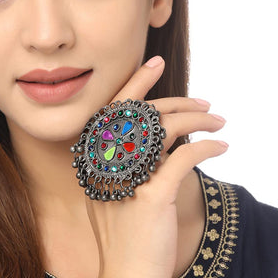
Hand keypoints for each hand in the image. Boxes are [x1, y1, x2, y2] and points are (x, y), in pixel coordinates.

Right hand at [85, 56, 227, 277]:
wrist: (125, 274)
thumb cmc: (122, 231)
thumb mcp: (111, 189)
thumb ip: (122, 160)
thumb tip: (149, 134)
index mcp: (95, 156)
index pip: (115, 108)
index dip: (136, 82)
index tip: (155, 62)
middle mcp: (107, 160)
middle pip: (144, 113)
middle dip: (179, 101)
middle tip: (205, 103)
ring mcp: (127, 176)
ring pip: (165, 129)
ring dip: (198, 120)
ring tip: (219, 121)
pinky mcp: (151, 196)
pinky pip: (185, 158)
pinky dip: (208, 147)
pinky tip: (222, 147)